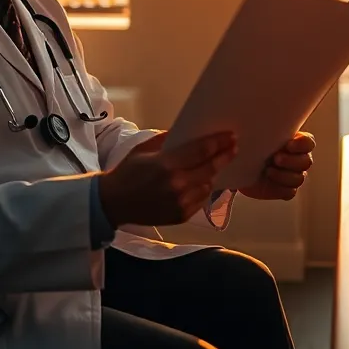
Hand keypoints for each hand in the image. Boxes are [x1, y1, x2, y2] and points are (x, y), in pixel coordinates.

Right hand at [98, 130, 236, 226]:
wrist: (113, 203)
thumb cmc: (127, 172)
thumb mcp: (144, 149)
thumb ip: (166, 140)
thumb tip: (187, 133)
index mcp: (167, 164)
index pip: (201, 151)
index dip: (219, 143)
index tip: (231, 136)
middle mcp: (177, 185)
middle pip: (210, 168)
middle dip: (225, 156)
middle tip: (234, 147)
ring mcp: (180, 203)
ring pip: (208, 185)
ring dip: (212, 174)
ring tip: (214, 165)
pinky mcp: (181, 216)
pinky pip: (200, 200)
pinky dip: (202, 190)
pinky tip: (199, 183)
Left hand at [240, 131, 314, 200]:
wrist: (240, 167)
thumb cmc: (251, 147)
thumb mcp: (255, 135)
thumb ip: (260, 129)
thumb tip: (244, 128)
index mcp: (294, 142)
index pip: (308, 142)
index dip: (302, 144)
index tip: (289, 144)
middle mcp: (297, 159)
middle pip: (306, 161)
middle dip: (291, 161)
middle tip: (275, 158)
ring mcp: (293, 175)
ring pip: (299, 178)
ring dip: (284, 175)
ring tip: (268, 170)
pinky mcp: (285, 190)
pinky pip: (289, 192)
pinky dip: (279, 187)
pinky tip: (268, 181)